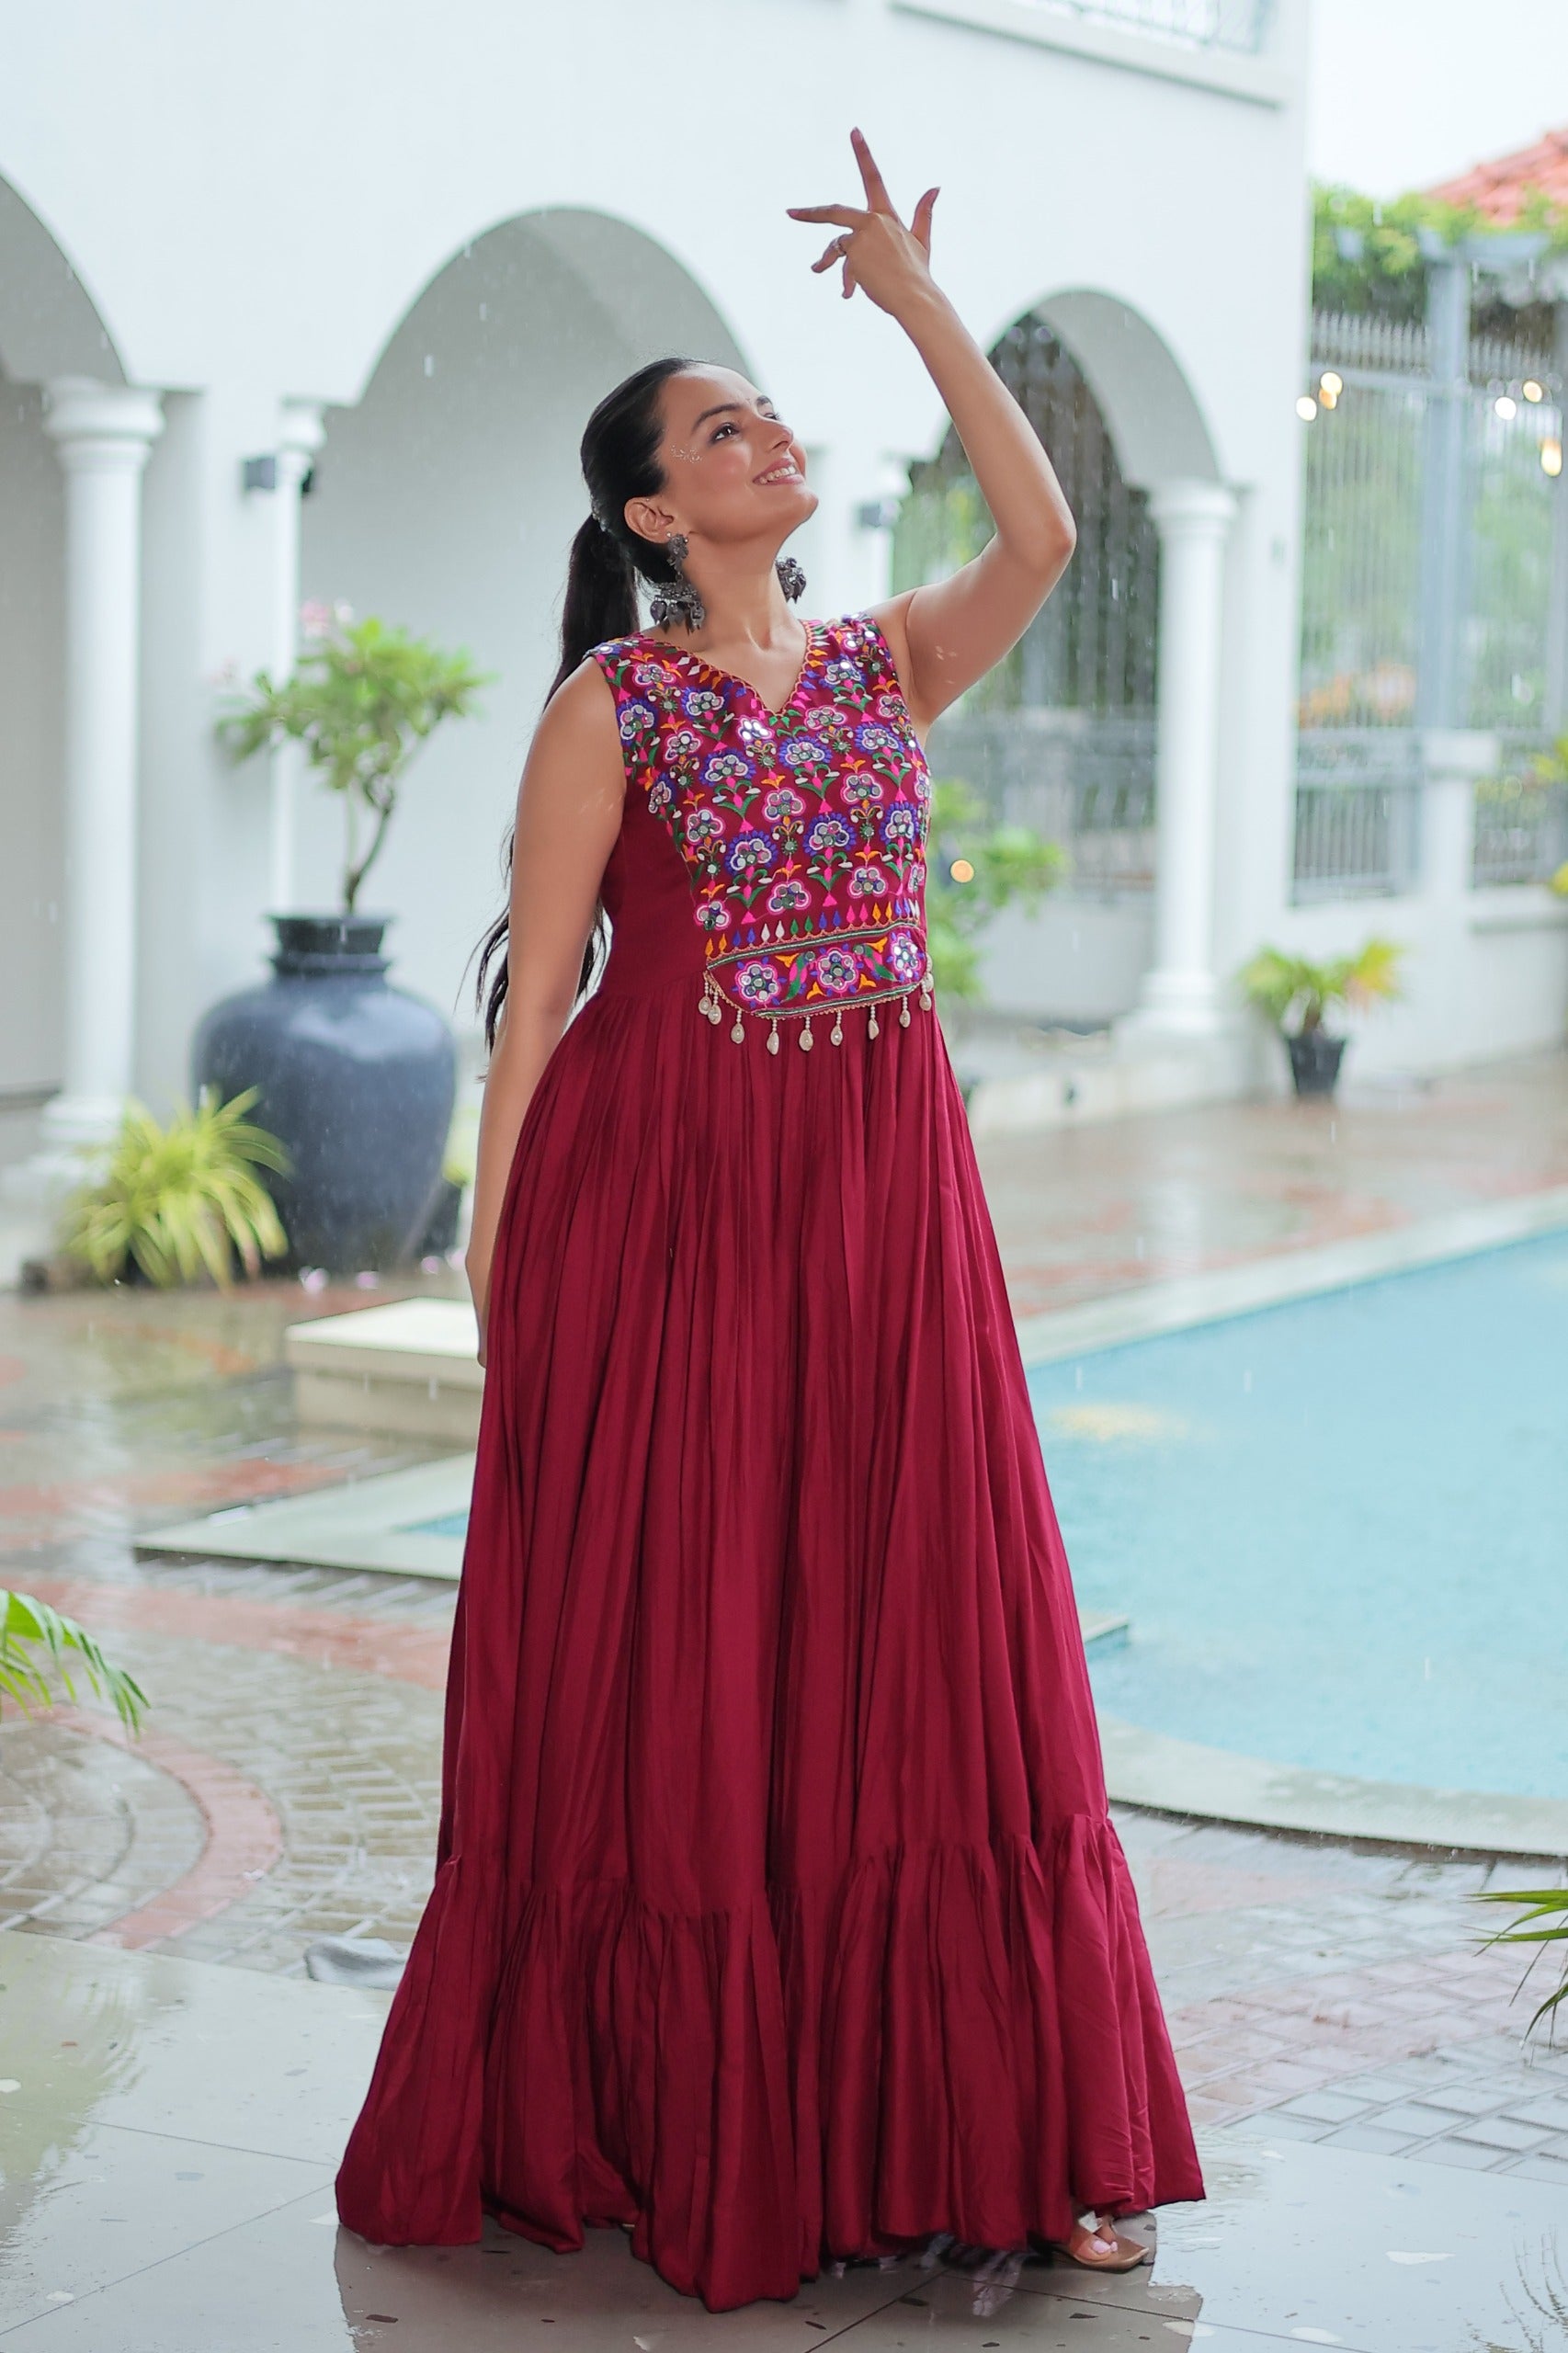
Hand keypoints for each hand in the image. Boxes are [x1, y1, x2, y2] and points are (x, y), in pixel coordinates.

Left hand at [787, 128, 938, 317]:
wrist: (916, 298)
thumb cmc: (918, 273)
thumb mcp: (921, 240)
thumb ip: (923, 213)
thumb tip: (935, 187)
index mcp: (888, 215)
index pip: (874, 177)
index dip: (863, 153)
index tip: (854, 131)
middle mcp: (873, 221)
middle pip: (834, 212)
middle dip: (810, 214)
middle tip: (789, 213)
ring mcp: (862, 236)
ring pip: (834, 245)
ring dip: (824, 260)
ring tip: (816, 270)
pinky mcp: (854, 253)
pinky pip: (841, 267)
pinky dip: (846, 281)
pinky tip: (848, 294)